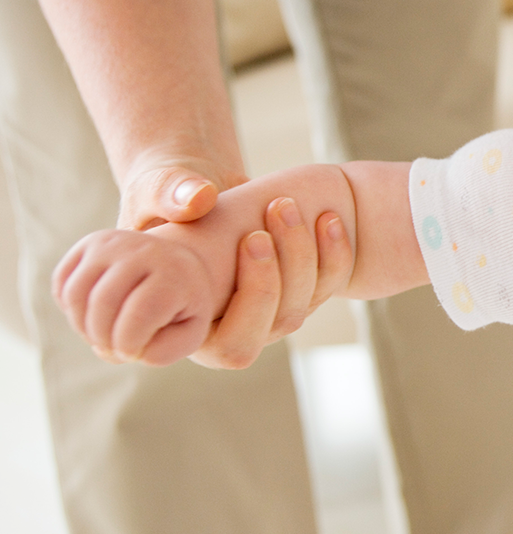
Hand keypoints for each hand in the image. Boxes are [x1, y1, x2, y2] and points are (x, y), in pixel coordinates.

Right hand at [53, 228, 214, 366]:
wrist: (177, 266)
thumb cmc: (181, 308)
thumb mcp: (188, 335)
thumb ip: (161, 352)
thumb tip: (121, 350)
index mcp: (174, 273)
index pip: (139, 315)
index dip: (129, 346)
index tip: (134, 353)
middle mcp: (143, 250)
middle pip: (102, 304)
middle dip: (103, 339)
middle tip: (115, 348)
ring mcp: (113, 243)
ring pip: (75, 295)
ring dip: (82, 327)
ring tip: (102, 335)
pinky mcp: (90, 244)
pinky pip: (62, 284)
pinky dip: (70, 310)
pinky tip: (92, 315)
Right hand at [123, 158, 355, 366]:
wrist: (195, 191)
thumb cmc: (165, 196)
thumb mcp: (156, 190)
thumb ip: (168, 194)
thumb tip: (200, 199)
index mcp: (186, 326)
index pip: (232, 344)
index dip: (254, 297)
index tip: (252, 238)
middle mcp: (229, 329)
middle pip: (277, 324)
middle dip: (282, 274)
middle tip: (272, 216)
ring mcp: (266, 314)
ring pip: (303, 305)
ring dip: (305, 256)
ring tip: (287, 206)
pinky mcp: (292, 292)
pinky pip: (326, 285)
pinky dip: (335, 255)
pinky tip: (328, 219)